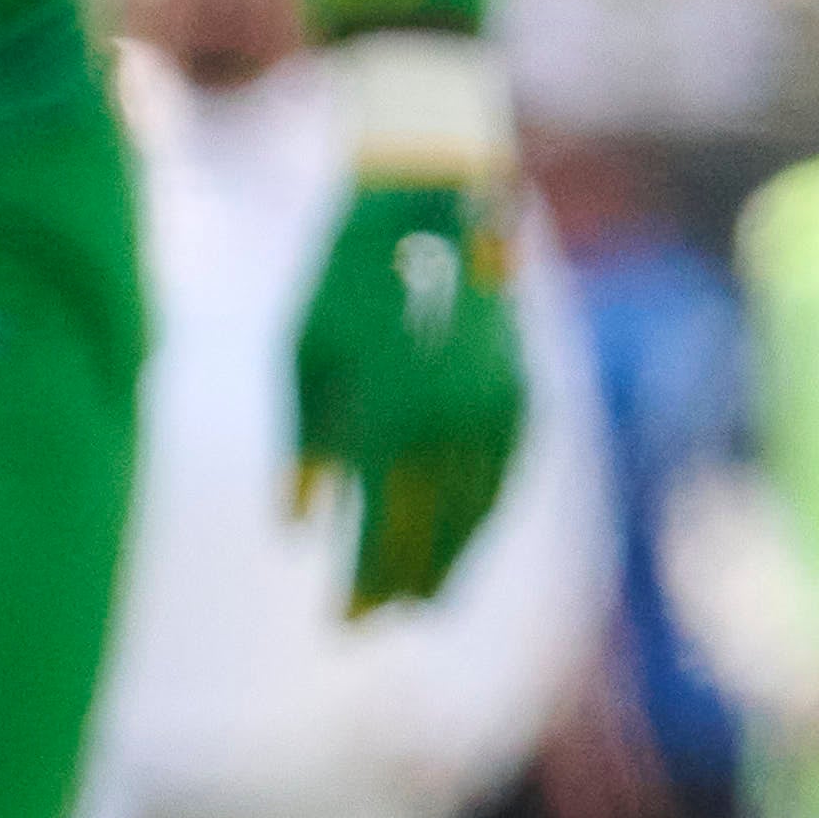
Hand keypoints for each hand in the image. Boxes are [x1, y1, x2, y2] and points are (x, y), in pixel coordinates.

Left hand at [286, 86, 531, 615]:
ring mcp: (499, 409)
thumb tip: (295, 528)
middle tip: (364, 625)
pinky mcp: (522, 395)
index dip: (363, 577)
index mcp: (394, 410)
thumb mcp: (304, 349)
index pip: (381, 523)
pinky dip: (481, 518)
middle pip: (432, 530)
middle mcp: (456, 421)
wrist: (434, 193)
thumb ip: (303, 444)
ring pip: (478, 514)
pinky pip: (503, 480)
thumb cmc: (347, 268)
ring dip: (449, 562)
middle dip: (399, 583)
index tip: (341, 618)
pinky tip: (458, 542)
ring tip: (414, 600)